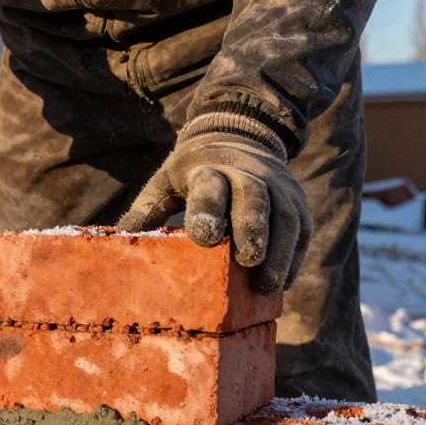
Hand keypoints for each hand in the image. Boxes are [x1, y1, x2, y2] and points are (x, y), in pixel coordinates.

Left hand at [118, 115, 312, 295]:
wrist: (238, 137)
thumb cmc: (193, 173)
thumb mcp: (165, 182)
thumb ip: (148, 209)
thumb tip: (123, 238)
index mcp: (207, 169)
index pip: (209, 186)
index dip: (207, 210)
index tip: (204, 238)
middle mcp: (247, 173)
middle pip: (254, 197)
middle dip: (253, 229)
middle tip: (247, 263)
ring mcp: (277, 186)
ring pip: (286, 216)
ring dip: (279, 253)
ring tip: (266, 287)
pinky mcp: (297, 201)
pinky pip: (302, 230)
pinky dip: (294, 257)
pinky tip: (282, 282)